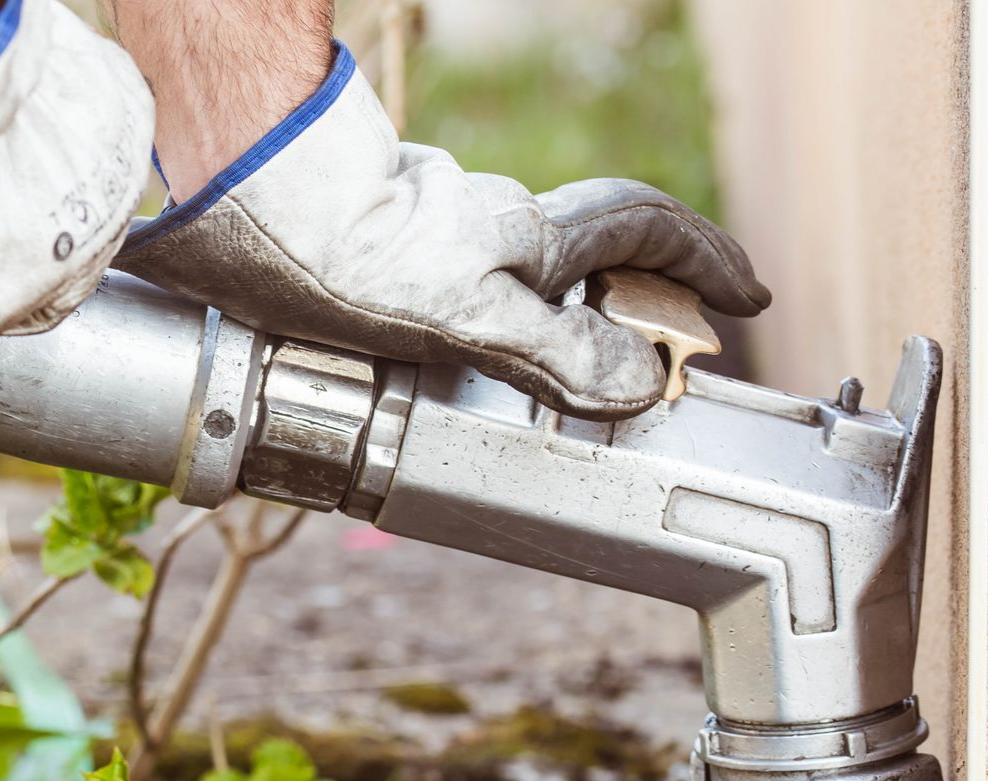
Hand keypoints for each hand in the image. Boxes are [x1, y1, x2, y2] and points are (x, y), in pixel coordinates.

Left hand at [115, 43, 769, 421]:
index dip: (703, 261)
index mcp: (525, 240)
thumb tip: (639, 381)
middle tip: (671, 343)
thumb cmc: (337, 254)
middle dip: (647, 289)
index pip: (643, 232)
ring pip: (528, 268)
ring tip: (576, 376)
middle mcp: (493, 226)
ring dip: (567, 313)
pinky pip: (471, 281)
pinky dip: (500, 317)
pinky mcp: (394, 242)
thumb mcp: (458, 315)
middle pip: (595, 246)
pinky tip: (474, 353)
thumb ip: (549, 350)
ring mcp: (444, 229)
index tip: (749, 295)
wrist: (237, 191)